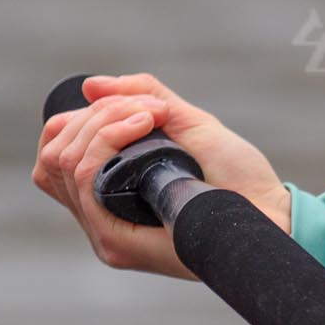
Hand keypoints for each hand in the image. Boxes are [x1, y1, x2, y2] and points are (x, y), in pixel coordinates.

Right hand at [31, 72, 292, 278]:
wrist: (270, 211)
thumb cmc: (236, 174)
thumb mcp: (189, 123)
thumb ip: (145, 97)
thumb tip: (91, 85)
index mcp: (106, 192)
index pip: (53, 155)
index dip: (77, 120)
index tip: (128, 106)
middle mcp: (97, 215)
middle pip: (53, 155)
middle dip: (96, 115)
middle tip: (147, 108)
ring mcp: (103, 231)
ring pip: (65, 163)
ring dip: (105, 121)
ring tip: (150, 114)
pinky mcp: (116, 240)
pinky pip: (86, 181)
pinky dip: (109, 139)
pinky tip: (144, 124)